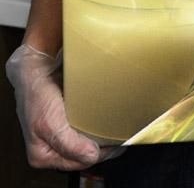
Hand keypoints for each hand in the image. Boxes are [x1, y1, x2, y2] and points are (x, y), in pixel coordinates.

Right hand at [6, 43, 123, 170]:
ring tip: (116, 133)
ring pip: (87, 143)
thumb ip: (70, 144)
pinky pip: (87, 128)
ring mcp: (60, 134)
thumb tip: (91, 156)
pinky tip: (107, 122)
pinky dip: (98, 126)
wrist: (36, 67)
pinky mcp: (68, 121)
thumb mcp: (49, 123)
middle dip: (102, 149)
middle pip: (83, 155)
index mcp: (43, 155)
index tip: (117, 146)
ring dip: (102, 138)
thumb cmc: (37, 93)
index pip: (77, 163)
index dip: (98, 156)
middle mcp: (51, 148)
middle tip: (121, 140)